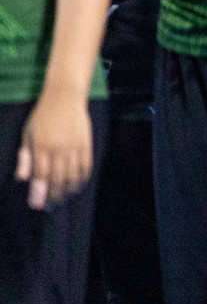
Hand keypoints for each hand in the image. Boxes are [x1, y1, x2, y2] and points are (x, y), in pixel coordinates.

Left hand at [15, 87, 92, 208]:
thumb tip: (22, 179)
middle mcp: (59, 147)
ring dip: (69, 190)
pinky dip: (82, 178)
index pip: (40, 174)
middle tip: (51, 207)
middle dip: (54, 195)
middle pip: (58, 178)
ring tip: (64, 199)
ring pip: (73, 175)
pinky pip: (86, 165)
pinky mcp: (86, 143)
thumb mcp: (27, 134)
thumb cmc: (42, 116)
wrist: (65, 96)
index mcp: (41, 145)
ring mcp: (74, 145)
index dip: (38, 192)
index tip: (36, 205)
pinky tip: (78, 186)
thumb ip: (25, 157)